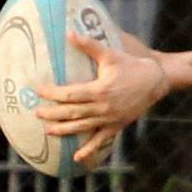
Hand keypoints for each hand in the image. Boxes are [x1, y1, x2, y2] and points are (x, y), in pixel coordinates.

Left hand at [33, 35, 168, 167]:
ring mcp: (109, 119)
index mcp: (99, 90)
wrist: (155, 81)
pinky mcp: (116, 126)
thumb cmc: (131, 66)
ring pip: (82, 127)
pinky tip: (77, 158)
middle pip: (72, 112)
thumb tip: (69, 33)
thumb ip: (89, 46)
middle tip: (36, 112)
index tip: (38, 90)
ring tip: (47, 131)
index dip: (52, 93)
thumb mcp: (110, 55)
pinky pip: (101, 140)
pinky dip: (89, 150)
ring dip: (64, 130)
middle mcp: (102, 107)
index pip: (69, 93)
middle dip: (52, 113)